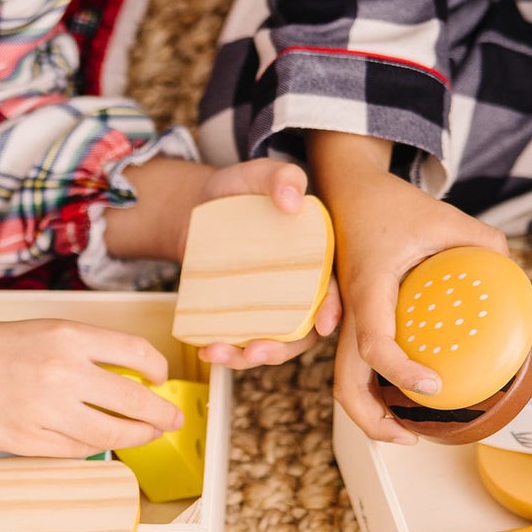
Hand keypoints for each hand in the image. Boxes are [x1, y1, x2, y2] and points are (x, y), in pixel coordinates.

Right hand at [0, 312, 184, 455]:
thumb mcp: (48, 331)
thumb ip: (89, 352)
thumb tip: (136, 381)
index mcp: (70, 337)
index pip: (137, 353)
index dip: (157, 370)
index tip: (161, 380)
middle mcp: (63, 372)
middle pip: (134, 402)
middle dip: (161, 415)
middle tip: (173, 420)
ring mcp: (45, 410)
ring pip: (110, 434)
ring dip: (137, 437)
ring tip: (147, 435)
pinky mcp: (27, 440)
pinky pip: (75, 450)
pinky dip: (94, 447)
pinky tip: (103, 442)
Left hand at [189, 157, 342, 369]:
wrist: (196, 207)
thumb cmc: (236, 189)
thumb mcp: (256, 174)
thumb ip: (280, 176)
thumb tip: (292, 200)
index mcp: (319, 256)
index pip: (335, 287)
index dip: (335, 308)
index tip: (325, 324)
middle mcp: (302, 287)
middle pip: (306, 328)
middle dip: (285, 347)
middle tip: (256, 351)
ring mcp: (274, 305)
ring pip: (275, 341)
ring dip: (250, 357)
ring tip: (218, 354)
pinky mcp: (248, 314)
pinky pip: (245, 339)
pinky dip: (228, 350)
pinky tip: (205, 349)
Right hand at [316, 153, 508, 443]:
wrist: (345, 190)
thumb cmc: (391, 203)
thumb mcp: (444, 216)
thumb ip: (484, 242)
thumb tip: (515, 277)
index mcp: (370, 286)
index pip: (375, 343)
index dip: (401, 372)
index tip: (433, 384)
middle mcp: (348, 311)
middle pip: (344, 384)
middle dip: (373, 422)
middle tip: (411, 437)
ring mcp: (343, 320)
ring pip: (343, 382)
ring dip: (369, 414)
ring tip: (406, 429)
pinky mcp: (346, 322)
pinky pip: (352, 366)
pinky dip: (371, 391)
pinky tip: (401, 397)